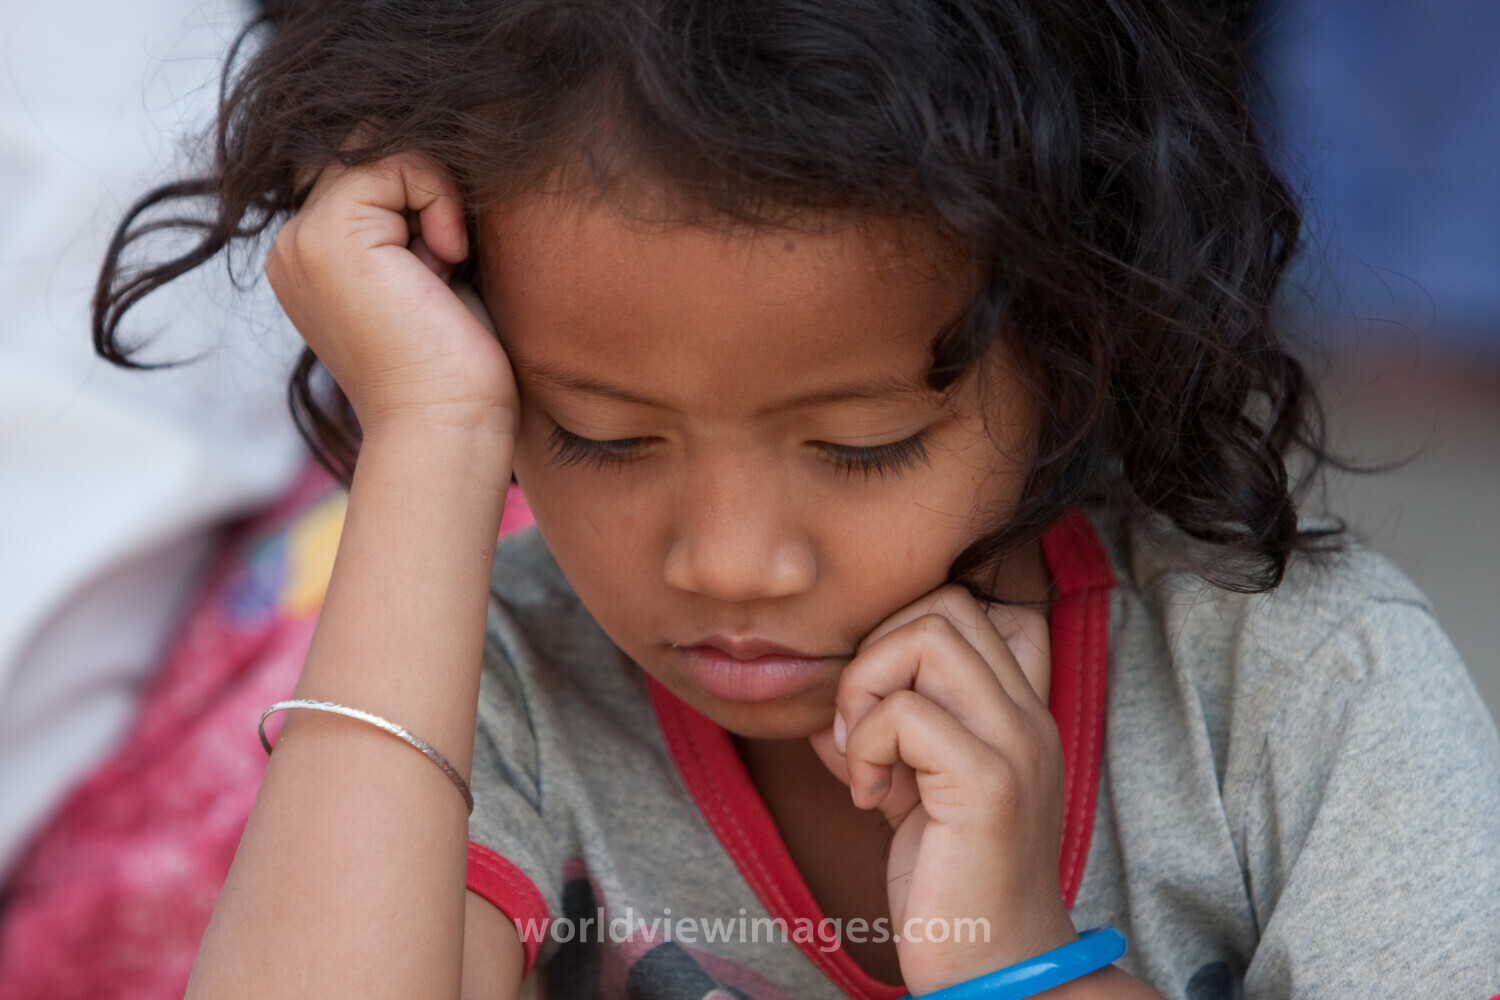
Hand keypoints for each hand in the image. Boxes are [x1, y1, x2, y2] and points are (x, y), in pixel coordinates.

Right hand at [266, 153, 516, 439]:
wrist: (449, 425)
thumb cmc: (460, 368)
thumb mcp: (437, 275)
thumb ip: (417, 218)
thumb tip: (440, 150)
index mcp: (316, 259)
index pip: (370, 172)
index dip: (425, 195)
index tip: (454, 261)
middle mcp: (295, 247)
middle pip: (370, 153)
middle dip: (426, 190)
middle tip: (451, 263)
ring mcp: (303, 241)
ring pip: (380, 151)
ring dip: (434, 196)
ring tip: (446, 267)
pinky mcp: (328, 236)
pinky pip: (393, 161)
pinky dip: (437, 195)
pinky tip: (449, 258)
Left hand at [809, 585, 1075, 995]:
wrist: (998, 969)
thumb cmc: (954, 884)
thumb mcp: (912, 792)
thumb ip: (879, 736)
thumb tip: (821, 706)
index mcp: (1019, 711)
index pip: (983, 605)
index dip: (911, 629)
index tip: (882, 700)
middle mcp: (1028, 715)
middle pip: (946, 603)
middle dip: (875, 650)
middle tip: (858, 727)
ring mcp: (1015, 744)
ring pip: (927, 635)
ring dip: (866, 688)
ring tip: (863, 756)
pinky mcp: (987, 783)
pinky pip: (904, 712)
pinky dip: (864, 745)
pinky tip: (867, 797)